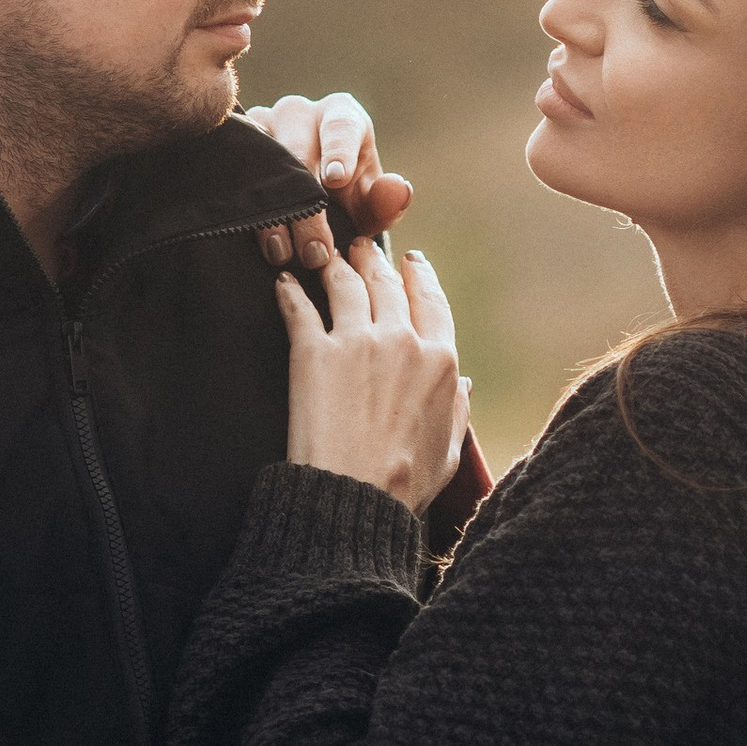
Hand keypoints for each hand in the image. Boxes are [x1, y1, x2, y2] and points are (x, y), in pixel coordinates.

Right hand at [245, 91, 413, 270]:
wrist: (306, 203)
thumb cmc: (345, 197)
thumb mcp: (370, 205)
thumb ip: (387, 202)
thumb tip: (398, 190)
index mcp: (341, 115)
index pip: (340, 127)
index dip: (338, 153)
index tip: (336, 181)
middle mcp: (299, 112)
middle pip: (298, 153)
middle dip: (308, 207)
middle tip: (316, 252)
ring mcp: (261, 125)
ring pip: (261, 161)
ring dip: (272, 213)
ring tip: (283, 253)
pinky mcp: (234, 144)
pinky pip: (233, 168)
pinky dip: (243, 204)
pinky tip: (250, 235)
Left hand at [274, 234, 468, 510]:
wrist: (355, 498)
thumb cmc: (406, 485)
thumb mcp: (449, 450)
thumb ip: (457, 410)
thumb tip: (463, 384)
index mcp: (440, 361)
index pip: (432, 302)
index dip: (420, 277)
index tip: (412, 263)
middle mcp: (401, 340)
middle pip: (387, 284)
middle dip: (375, 259)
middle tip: (363, 247)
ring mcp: (355, 341)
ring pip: (346, 284)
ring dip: (337, 263)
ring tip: (327, 253)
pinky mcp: (312, 352)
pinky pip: (299, 308)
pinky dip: (289, 290)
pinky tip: (283, 280)